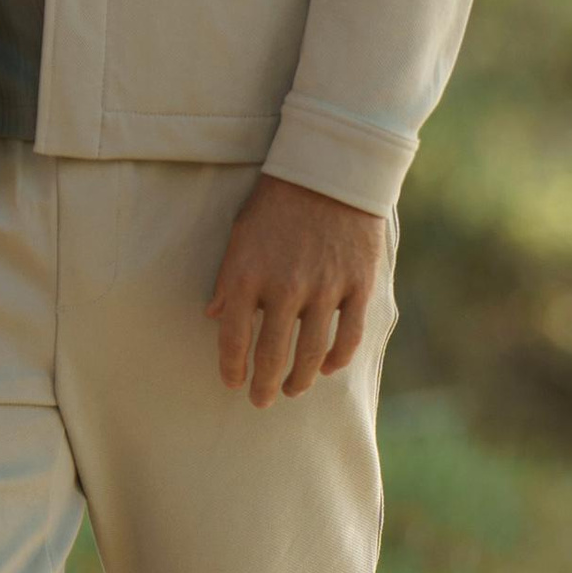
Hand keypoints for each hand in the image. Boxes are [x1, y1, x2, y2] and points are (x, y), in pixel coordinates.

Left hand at [205, 174, 385, 406]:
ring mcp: (324, 288)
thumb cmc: (278, 201)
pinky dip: (337, 359)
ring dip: (300, 380)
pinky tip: (327, 369)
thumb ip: (228, 278)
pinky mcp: (357, 285)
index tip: (232, 382)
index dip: (231, 367)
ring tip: (292, 390)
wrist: (330, 171)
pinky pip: (349, 335)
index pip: (233, 337)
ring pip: (311, 353)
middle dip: (264, 385)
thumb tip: (213, 315)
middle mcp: (285, 287)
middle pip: (272, 355)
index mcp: (248, 274)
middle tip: (260, 401)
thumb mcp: (240, 234)